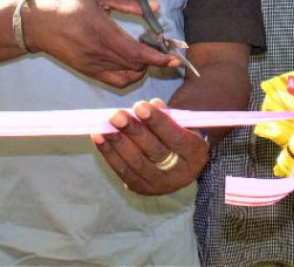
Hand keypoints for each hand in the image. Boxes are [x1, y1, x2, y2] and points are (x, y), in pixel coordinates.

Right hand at [24, 0, 178, 87]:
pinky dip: (131, 75)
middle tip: (163, 48)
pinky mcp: (89, 72)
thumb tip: (156, 8)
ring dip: (143, 67)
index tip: (174, 57)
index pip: (138, 52)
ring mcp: (93, 65)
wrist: (38, 24)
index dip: (158, 57)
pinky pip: (116, 80)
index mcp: (102, 32)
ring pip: (128, 75)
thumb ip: (128, 1)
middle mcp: (99, 53)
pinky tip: (134, 63)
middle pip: (136, 65)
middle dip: (155, 60)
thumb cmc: (68, 4)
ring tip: (147, 52)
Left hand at [92, 99, 208, 195]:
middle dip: (133, 132)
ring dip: (117, 143)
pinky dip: (108, 153)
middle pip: (154, 151)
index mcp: (195, 154)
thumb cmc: (180, 138)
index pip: (175, 137)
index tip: (140, 106)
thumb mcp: (182, 125)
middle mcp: (180, 174)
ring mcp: (160, 185)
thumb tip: (151, 104)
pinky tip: (98, 137)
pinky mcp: (142, 189)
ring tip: (104, 126)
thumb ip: (167, 115)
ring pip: (136, 163)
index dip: (157, 122)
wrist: (181, 167)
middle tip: (117, 116)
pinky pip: (123, 171)